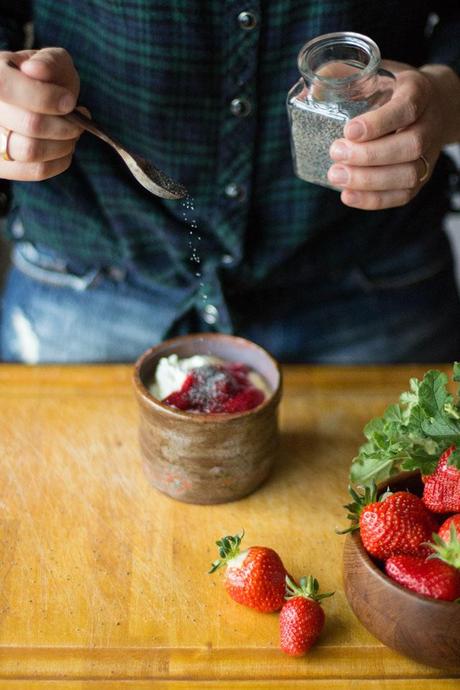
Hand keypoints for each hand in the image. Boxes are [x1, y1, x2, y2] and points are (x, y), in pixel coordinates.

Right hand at [0, 47, 82, 180]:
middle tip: (79, 121)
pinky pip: (36, 170)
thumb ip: (47, 62)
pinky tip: (66, 148)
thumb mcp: (49, 63)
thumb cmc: (44, 82)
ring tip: (72, 133)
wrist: (34, 107)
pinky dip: (60, 161)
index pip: (5, 86)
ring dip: (64, 144)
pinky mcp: (3, 167)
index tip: (70, 102)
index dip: (44, 97)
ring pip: (31, 151)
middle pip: (29, 124)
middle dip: (64, 125)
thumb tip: (34, 70)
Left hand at [327, 61, 459, 209]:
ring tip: (335, 175)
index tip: (349, 131)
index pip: (406, 108)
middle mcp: (429, 124)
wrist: (430, 106)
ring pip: (408, 175)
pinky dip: (374, 199)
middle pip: (410, 145)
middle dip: (370, 155)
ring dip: (369, 181)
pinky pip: (402, 195)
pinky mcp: (421, 178)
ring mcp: (428, 154)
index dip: (379, 123)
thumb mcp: (374, 73)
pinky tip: (347, 195)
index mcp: (418, 92)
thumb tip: (311, 91)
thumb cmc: (392, 90)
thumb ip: (343, 76)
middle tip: (335, 153)